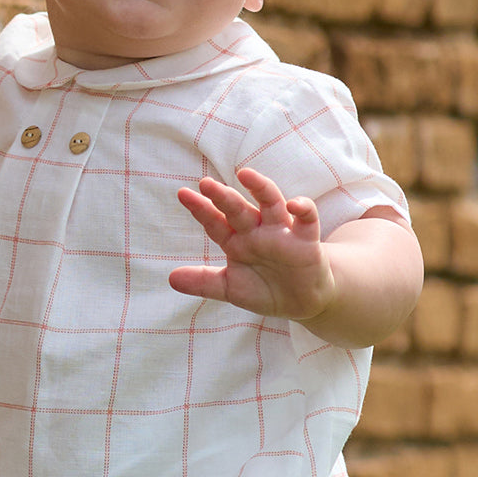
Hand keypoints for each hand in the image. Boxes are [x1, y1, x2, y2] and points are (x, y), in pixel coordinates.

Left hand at [170, 167, 336, 320]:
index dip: (201, 209)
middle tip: (205, 183)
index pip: (215, 222)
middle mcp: (256, 231)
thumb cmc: (265, 289)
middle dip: (223, 196)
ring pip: (271, 203)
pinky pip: (307, 218)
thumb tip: (170, 278)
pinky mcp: (306, 239)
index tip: (183, 194)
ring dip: (260, 188)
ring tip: (245, 174)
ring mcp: (281, 232)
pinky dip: (303, 208)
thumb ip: (203, 282)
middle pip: (238, 209)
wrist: (301, 302)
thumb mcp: (230, 289)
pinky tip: (294, 204)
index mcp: (236, 241)